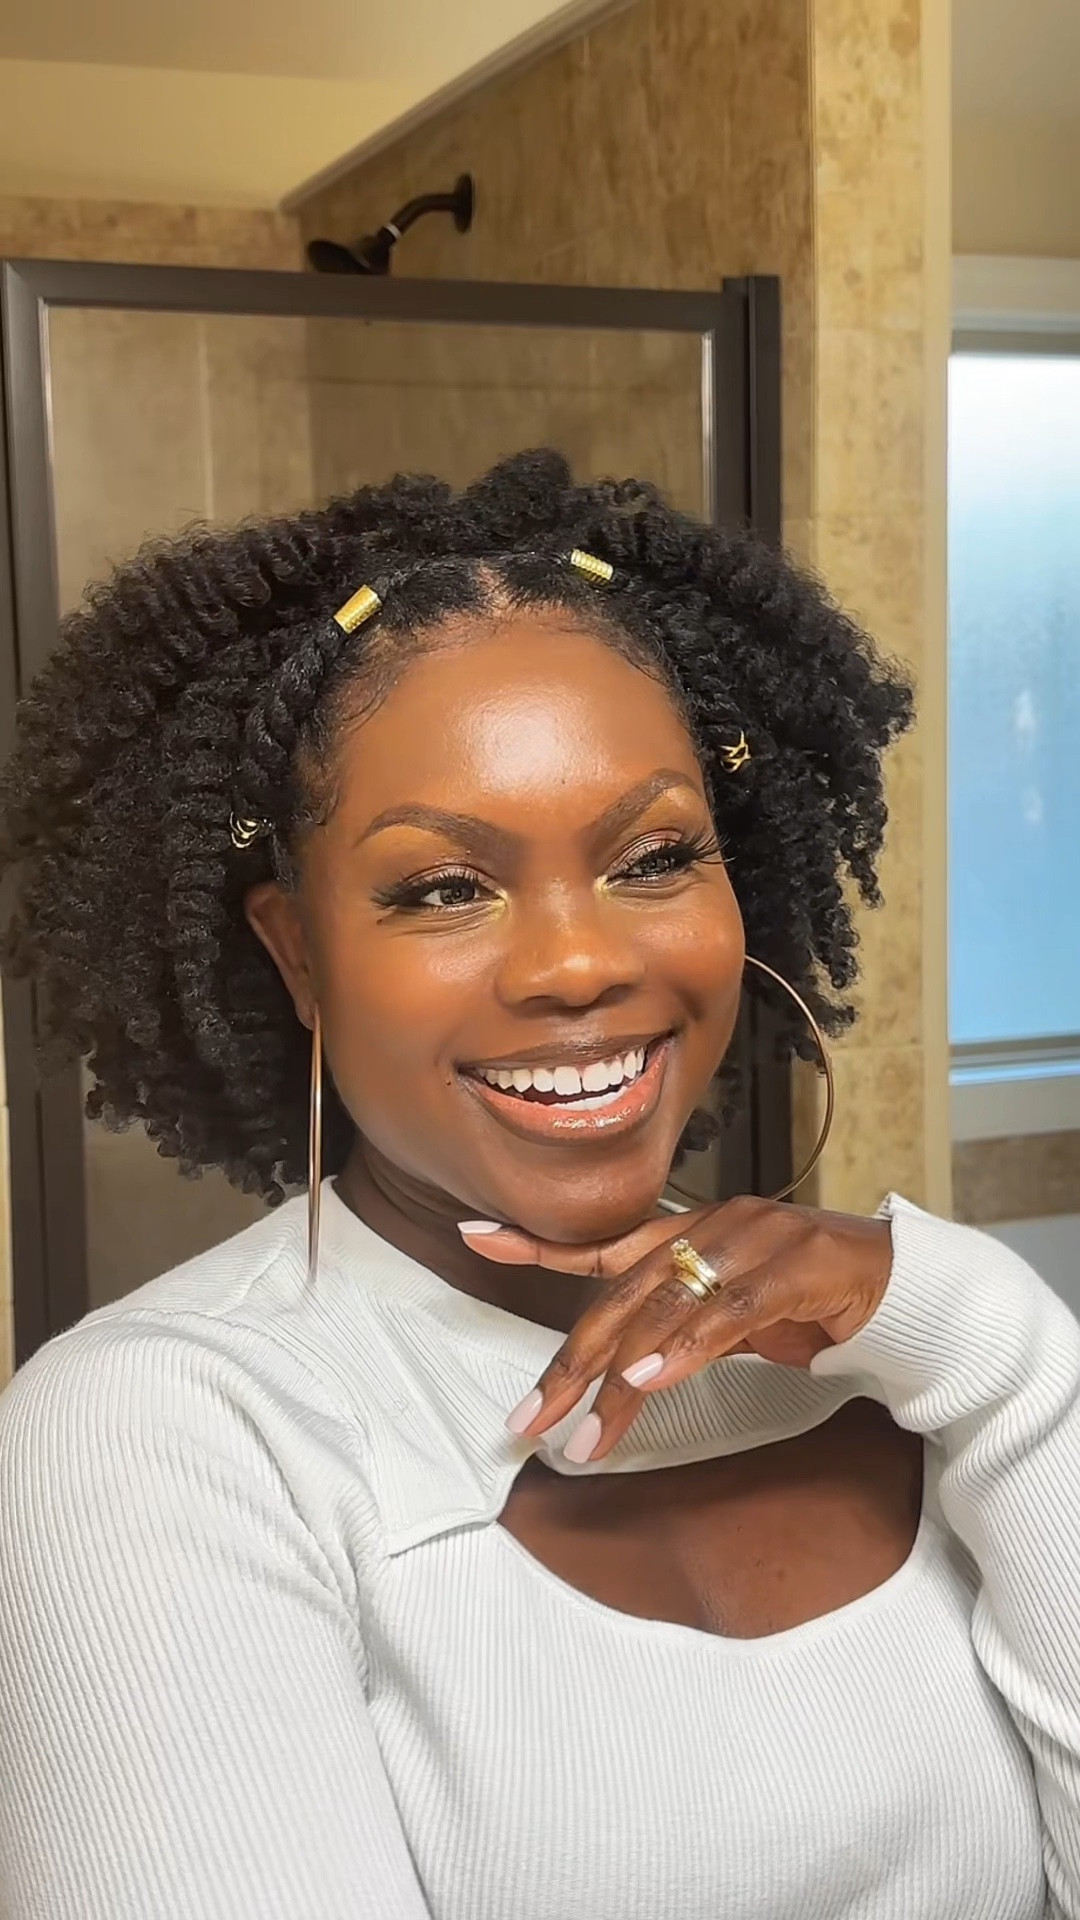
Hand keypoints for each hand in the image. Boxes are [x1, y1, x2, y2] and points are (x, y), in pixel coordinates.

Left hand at [459, 1197, 892, 1463]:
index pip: (603, 1245)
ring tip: (586, 1430)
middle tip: (530, 1419)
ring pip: (667, 1308)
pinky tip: (649, 1382)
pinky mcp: (798, 1266)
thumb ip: (677, 1331)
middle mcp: (714, 1226)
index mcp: (694, 1233)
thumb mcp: (731, 1321)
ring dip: (621, 1376)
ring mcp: (756, 1239)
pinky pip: (729, 1311)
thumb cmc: (816, 1304)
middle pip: (622, 1295)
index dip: (538, 1243)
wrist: (908, 1291)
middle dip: (570, 1363)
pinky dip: (685, 1348)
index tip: (473, 1236)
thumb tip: (620, 1373)